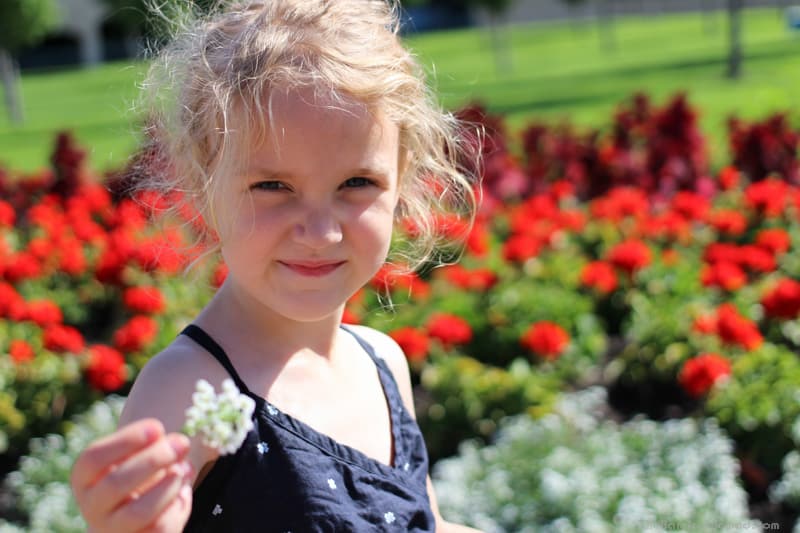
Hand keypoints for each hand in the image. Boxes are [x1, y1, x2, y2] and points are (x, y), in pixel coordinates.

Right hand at [71, 418, 193, 532]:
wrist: (137, 521)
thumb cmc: (138, 478)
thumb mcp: (137, 457)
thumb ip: (151, 446)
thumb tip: (176, 443)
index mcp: (85, 478)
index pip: (94, 458)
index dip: (126, 441)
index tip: (157, 428)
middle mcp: (92, 506)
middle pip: (116, 483)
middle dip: (154, 460)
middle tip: (181, 444)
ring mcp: (111, 530)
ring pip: (138, 511)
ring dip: (168, 486)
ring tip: (183, 469)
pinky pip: (159, 526)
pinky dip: (177, 505)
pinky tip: (183, 492)